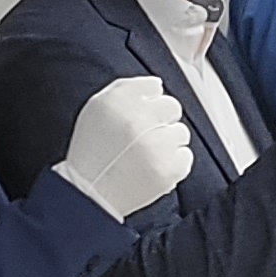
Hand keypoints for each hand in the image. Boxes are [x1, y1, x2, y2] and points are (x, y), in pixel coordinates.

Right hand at [53, 74, 193, 219]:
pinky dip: (173, 162)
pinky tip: (153, 166)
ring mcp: (155, 146)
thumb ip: (126, 89)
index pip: (154, 87)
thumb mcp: (97, 108)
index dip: (150, 102)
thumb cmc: (92, 150)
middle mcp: (137, 120)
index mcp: (117, 101)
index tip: (142, 114)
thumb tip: (156, 85)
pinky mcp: (168, 169)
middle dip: (162, 120)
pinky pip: (185, 156)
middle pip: (172, 106)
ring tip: (147, 153)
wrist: (90, 191)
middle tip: (146, 135)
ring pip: (181, 132)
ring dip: (168, 142)